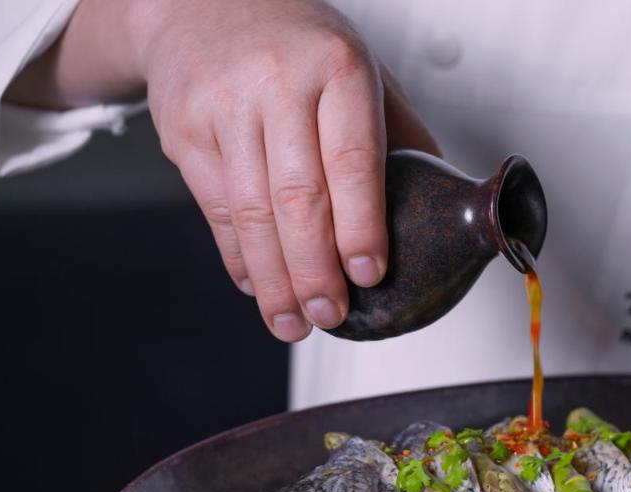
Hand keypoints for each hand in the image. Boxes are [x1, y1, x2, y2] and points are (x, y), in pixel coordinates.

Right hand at [8, 0, 438, 340]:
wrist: (200, 4)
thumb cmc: (297, 45)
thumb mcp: (361, 69)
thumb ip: (399, 136)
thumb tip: (445, 206)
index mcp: (337, 68)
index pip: (352, 162)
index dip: (361, 227)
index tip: (370, 274)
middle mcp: (278, 83)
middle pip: (298, 199)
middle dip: (316, 271)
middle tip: (331, 315)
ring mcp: (225, 106)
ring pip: (253, 213)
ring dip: (276, 279)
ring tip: (293, 321)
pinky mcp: (185, 130)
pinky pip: (217, 210)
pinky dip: (240, 257)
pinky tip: (259, 284)